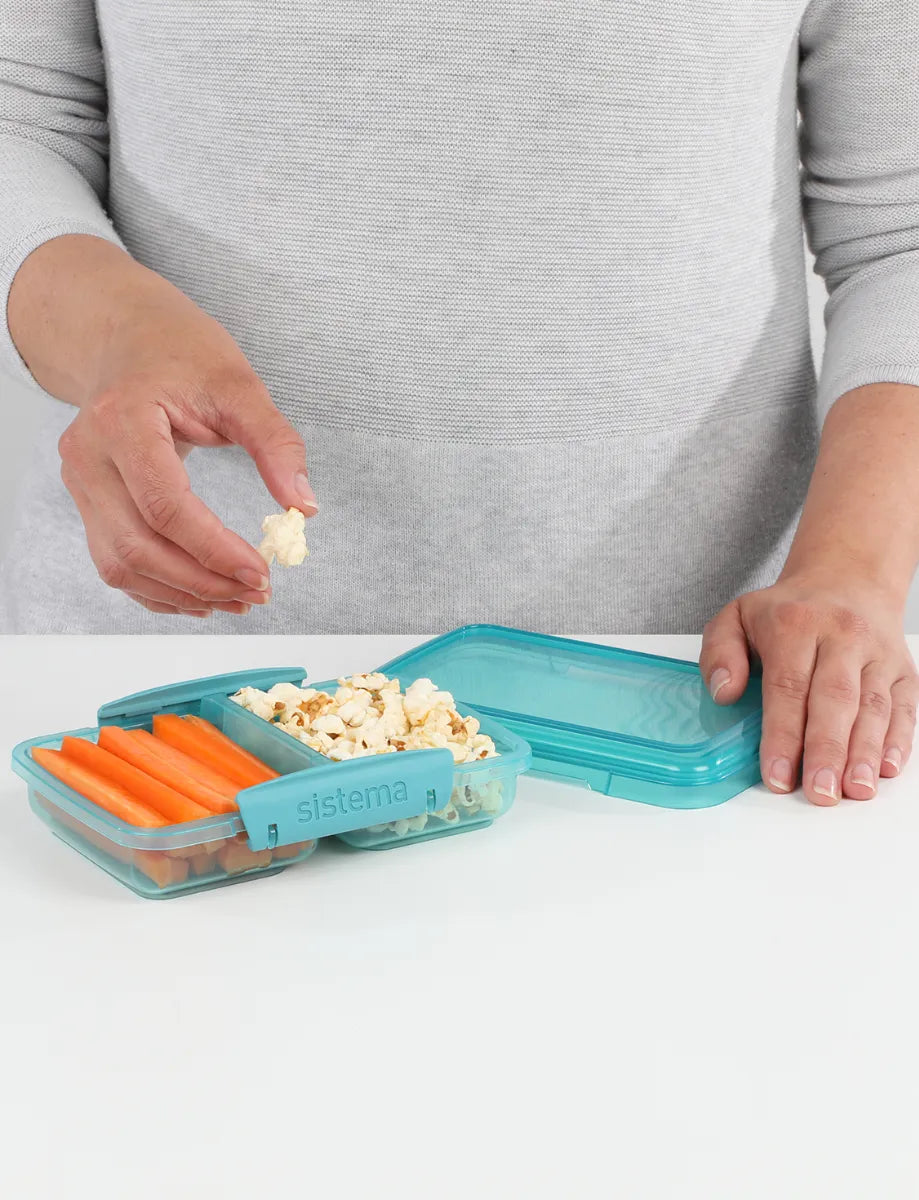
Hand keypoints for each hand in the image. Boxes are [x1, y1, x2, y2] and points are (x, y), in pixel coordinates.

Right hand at [57, 294, 316, 616]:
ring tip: (237, 599)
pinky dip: (158, 588)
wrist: (127, 338)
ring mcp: (80, 482)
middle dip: (202, 582)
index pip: (165, 505)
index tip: (262, 572)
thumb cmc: (182, 353)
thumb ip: (276, 444)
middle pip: (137, 546)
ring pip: (120, 564)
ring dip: (181, 594)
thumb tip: (304, 507)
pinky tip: (202, 596)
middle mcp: (88, 456)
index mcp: (123, 419)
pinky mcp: (86, 501)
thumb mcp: (238, 385)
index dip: (214, 549)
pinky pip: (115, 561)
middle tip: (257, 593)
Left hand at [700, 575, 917, 804]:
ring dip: (864, 752)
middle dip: (827, 751)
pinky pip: (905, 706)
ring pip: (873, 706)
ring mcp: (877, 653)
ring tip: (854, 790)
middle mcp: (841, 635)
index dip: (783, 735)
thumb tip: (725, 693)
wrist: (846, 578)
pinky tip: (885, 769)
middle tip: (819, 793)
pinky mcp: (903, 670)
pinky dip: (898, 740)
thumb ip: (719, 652)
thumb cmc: (787, 610)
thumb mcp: (736, 616)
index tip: (777, 775)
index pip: (787, 686)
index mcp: (794, 624)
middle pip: (834, 699)